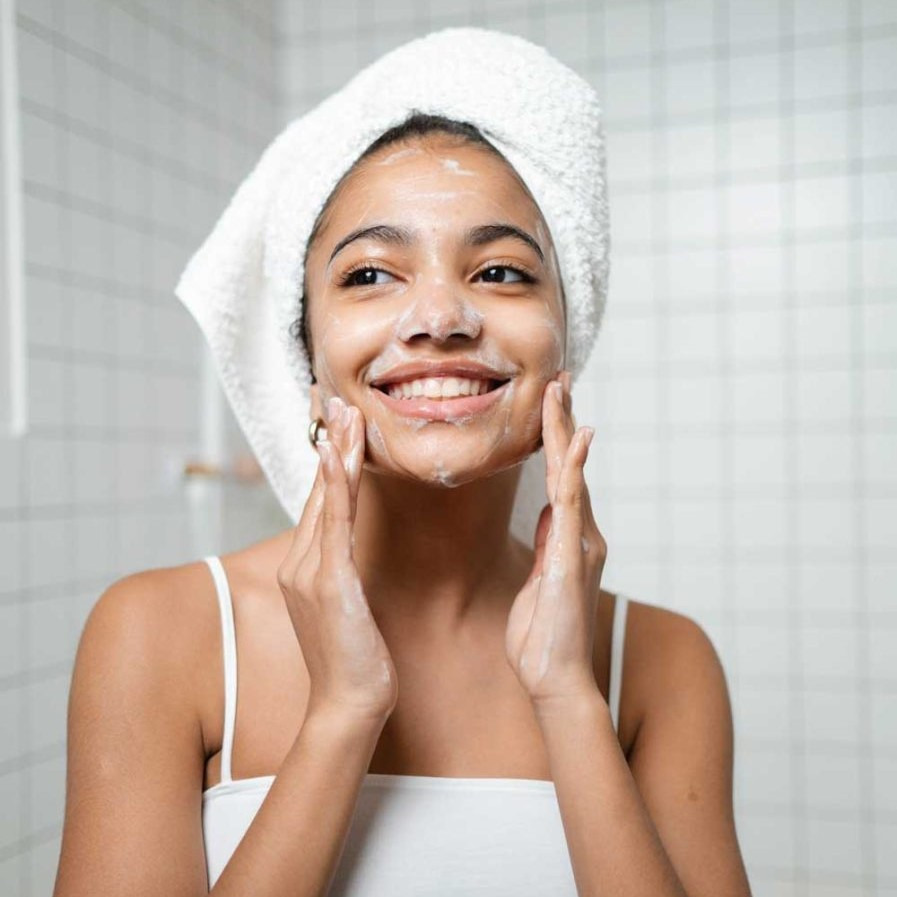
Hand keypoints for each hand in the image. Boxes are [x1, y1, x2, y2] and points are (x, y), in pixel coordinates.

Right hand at [276, 396, 397, 723]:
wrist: (348, 704)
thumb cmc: (354, 660)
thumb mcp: (346, 608)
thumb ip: (342, 574)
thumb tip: (351, 554)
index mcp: (305, 567)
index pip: (320, 503)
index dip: (329, 461)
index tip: (337, 425)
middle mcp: (301, 563)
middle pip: (319, 491)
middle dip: (329, 443)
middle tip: (337, 401)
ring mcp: (310, 571)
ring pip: (326, 498)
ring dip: (335, 451)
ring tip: (344, 412)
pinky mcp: (329, 581)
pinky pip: (334, 522)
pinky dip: (335, 484)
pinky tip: (337, 455)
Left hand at [505, 370, 607, 708]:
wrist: (555, 678)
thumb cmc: (543, 638)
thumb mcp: (539, 580)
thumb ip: (549, 544)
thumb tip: (550, 512)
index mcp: (568, 538)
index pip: (561, 477)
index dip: (556, 439)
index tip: (551, 403)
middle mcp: (580, 533)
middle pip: (569, 466)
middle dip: (563, 421)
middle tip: (560, 379)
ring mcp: (579, 541)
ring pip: (571, 473)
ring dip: (565, 430)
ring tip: (560, 390)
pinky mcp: (572, 554)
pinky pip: (572, 502)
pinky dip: (573, 467)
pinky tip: (574, 438)